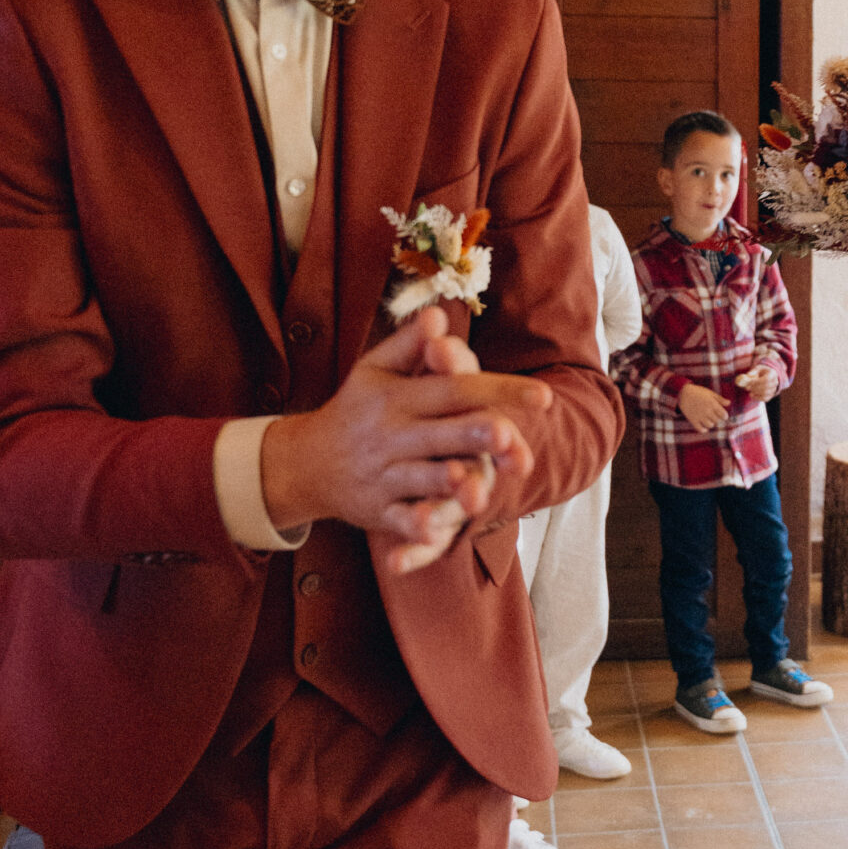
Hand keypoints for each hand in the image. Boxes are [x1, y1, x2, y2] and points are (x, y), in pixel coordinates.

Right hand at [261, 305, 544, 573]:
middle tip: (508, 435)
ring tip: (473, 483)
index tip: (543, 396)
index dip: (498, 390)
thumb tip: (439, 315)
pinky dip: (412, 528)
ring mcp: (384, 475)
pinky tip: (431, 533)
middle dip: (475, 434)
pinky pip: (396, 520)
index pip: (456, 389)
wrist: (304, 462)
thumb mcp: (373, 370)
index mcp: (398, 397)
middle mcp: (392, 435)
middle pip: (443, 432)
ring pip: (420, 478)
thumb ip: (408, 344)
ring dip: (447, 482)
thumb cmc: (355, 410)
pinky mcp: (376, 510)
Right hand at [678, 381, 729, 431]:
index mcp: (712, 404)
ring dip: (711, 424)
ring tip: (709, 420)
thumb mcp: (710, 393)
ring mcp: (700, 416)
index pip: (724, 415)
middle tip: (715, 417)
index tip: (722, 415)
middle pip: (718, 421)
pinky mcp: (693, 420)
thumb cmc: (698, 392)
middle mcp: (707, 411)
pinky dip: (704, 429)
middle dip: (718, 419)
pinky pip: (701, 429)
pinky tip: (704, 426)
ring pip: (710, 425)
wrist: (683, 393)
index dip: (724, 416)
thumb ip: (720, 399)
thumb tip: (729, 403)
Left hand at [739, 364, 778, 401]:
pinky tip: (752, 395)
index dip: (758, 382)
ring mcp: (774, 389)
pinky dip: (758, 398)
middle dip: (755, 388)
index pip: (767, 379)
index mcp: (772, 374)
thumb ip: (753, 372)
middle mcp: (775, 382)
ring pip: (765, 393)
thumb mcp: (757, 369)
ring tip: (749, 392)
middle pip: (766, 387)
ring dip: (756, 393)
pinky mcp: (771, 395)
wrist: (767, 376)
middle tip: (747, 388)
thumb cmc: (761, 372)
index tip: (750, 382)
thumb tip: (748, 375)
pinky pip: (765, 398)